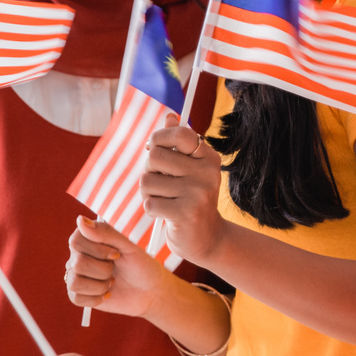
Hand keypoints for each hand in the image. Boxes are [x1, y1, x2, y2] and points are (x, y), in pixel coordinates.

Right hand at [66, 215, 172, 317]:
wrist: (149, 292)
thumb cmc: (141, 266)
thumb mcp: (129, 246)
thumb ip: (105, 232)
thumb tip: (81, 221)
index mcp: (89, 239)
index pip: (76, 241)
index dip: (97, 250)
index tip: (116, 254)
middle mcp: (79, 256)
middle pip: (77, 263)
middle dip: (103, 270)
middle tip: (115, 268)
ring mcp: (77, 275)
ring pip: (75, 282)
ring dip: (100, 285)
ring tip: (112, 281)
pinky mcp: (79, 294)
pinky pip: (76, 298)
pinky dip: (96, 298)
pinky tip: (107, 293)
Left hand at [139, 115, 226, 265]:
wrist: (208, 238)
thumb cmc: (193, 199)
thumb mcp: (190, 169)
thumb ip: (178, 144)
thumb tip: (169, 116)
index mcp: (209, 158)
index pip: (180, 134)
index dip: (159, 138)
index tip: (154, 148)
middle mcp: (207, 173)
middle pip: (154, 157)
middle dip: (148, 170)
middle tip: (158, 182)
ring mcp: (197, 194)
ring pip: (147, 181)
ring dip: (148, 193)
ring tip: (163, 199)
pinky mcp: (185, 214)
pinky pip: (150, 203)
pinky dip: (151, 209)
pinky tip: (165, 214)